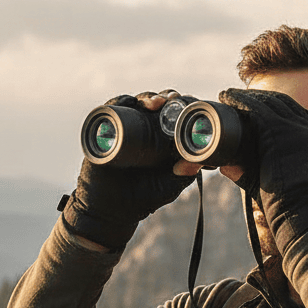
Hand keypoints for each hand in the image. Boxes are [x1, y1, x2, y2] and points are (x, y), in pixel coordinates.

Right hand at [61, 91, 195, 249]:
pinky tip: (130, 102)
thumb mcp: (169, 187)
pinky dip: (120, 103)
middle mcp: (145, 129)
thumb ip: (185, 175)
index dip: (184, 106)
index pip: (176, 115)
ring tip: (156, 103)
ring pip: (137, 104)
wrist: (109, 210)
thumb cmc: (142, 198)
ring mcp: (125, 128)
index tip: (192, 106)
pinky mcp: (105, 131)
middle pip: (158, 104)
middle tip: (174, 100)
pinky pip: (111, 111)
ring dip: (147, 98)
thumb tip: (201, 162)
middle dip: (167, 97)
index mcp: (163, 138)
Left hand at [218, 88, 307, 254]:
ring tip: (230, 94)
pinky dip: (241, 101)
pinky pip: (258, 109)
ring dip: (248, 97)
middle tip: (241, 98)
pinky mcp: (279, 131)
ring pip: (270, 103)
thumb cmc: (292, 206)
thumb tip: (225, 168)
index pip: (297, 116)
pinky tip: (228, 97)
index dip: (278, 108)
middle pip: (283, 105)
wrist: (300, 211)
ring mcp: (296, 129)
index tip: (261, 106)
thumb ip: (257, 172)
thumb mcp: (282, 184)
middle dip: (262, 99)